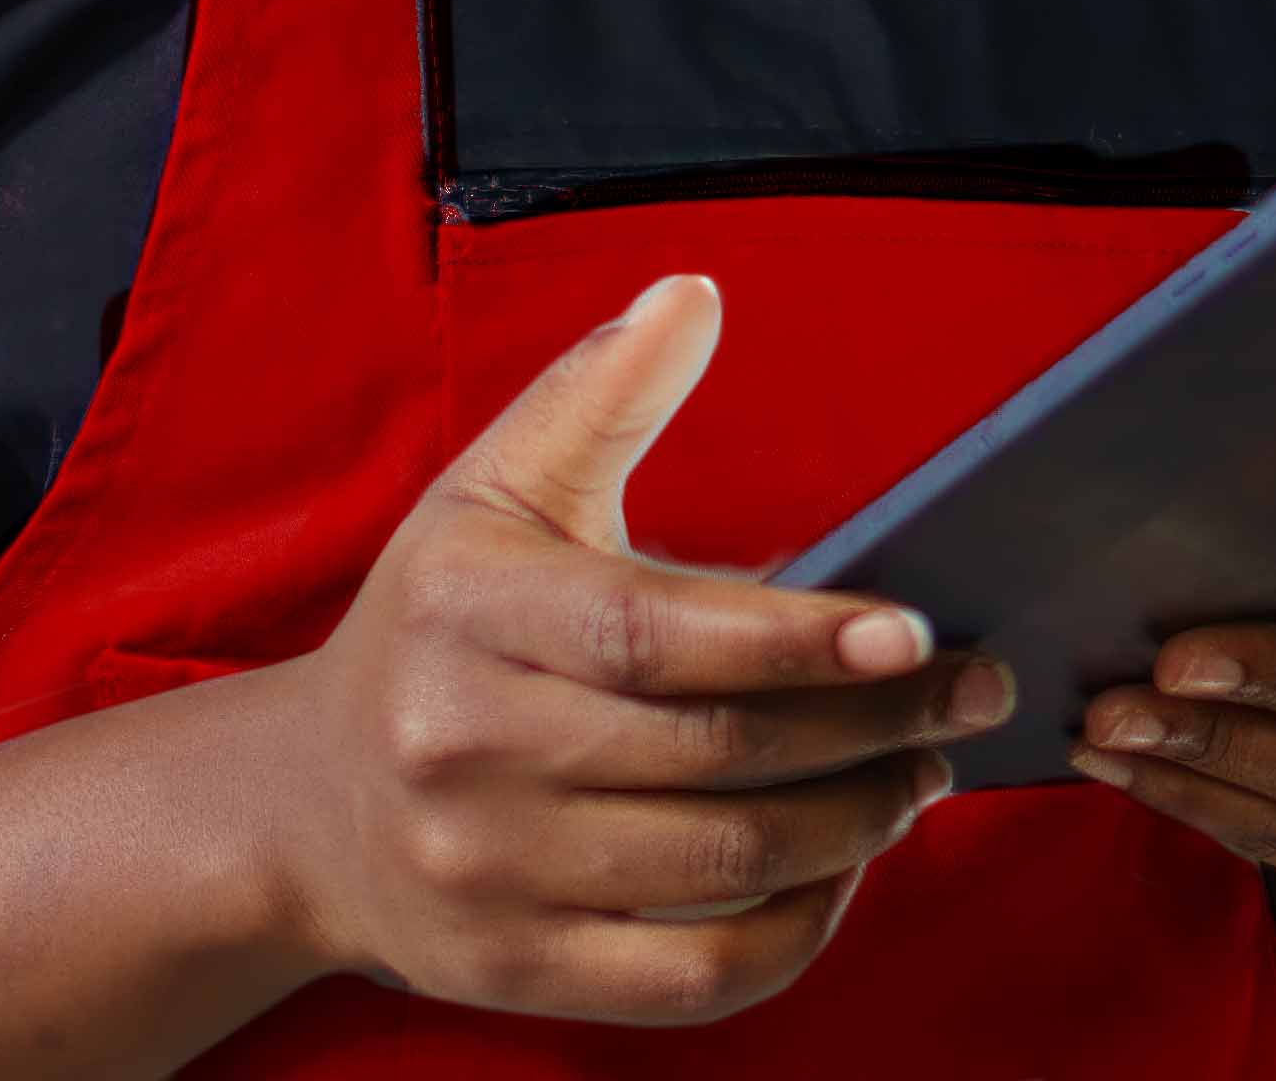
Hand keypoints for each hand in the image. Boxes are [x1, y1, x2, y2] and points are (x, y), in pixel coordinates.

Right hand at [242, 278, 1004, 1026]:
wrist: (303, 808)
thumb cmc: (437, 628)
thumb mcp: (491, 489)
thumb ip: (599, 390)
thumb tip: (694, 295)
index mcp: (469, 612)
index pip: (657, 633)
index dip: (797, 636)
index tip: (917, 629)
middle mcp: (466, 748)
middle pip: (714, 753)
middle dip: (871, 727)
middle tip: (973, 696)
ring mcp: (489, 874)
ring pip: (721, 866)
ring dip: (855, 823)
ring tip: (922, 772)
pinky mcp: (517, 971)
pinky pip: (695, 979)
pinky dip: (797, 932)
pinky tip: (846, 871)